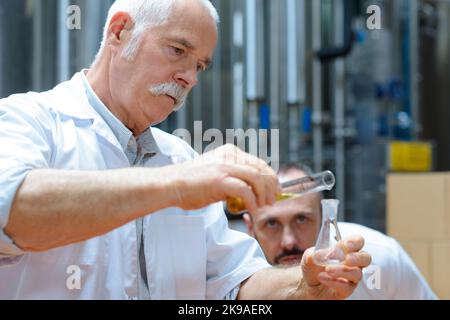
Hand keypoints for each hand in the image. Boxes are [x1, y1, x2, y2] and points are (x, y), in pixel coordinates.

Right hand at [166, 144, 281, 210]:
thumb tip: (251, 191)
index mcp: (230, 152)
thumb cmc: (191, 183)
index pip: (259, 162)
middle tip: (272, 200)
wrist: (172, 184)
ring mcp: (225, 166)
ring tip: (263, 205)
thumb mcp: (217, 174)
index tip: (275, 190)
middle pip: (262, 169)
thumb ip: (233, 177)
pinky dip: (252, 200)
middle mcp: (230, 156)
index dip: (271, 177)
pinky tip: (251, 208)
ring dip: (264, 194)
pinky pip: (245, 190)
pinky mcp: (220, 179)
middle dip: (271, 186)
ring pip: (257, 177)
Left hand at [299, 235, 371, 299]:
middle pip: (366, 258)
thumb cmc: (313, 266)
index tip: (347, 245)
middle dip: (358, 258)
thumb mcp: (309, 256)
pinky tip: (322, 278)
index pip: (358, 242)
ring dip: (342, 270)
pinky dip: (334, 282)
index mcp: (344, 249)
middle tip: (347, 259)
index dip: (355, 242)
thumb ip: (314, 253)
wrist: (308, 284)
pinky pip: (347, 287)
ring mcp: (351, 277)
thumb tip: (320, 254)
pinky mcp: (346, 290)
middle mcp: (352, 263)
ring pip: (357, 274)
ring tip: (327, 269)